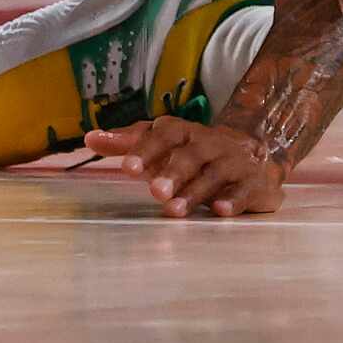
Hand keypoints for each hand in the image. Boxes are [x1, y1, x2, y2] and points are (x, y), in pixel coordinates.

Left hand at [84, 118, 287, 218]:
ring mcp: (233, 162)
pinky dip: (233, 200)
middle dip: (172, 173)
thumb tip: (89, 138)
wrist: (252, 154)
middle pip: (190, 155)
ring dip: (194, 192)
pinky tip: (219, 210)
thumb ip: (127, 143)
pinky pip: (244, 190)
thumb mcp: (161, 145)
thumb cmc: (193, 154)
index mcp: (183, 132)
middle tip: (154, 193)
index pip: (163, 134)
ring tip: (174, 211)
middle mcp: (209, 143)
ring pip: (214, 174)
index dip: (145, 149)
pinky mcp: (253, 183)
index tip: (127, 168)